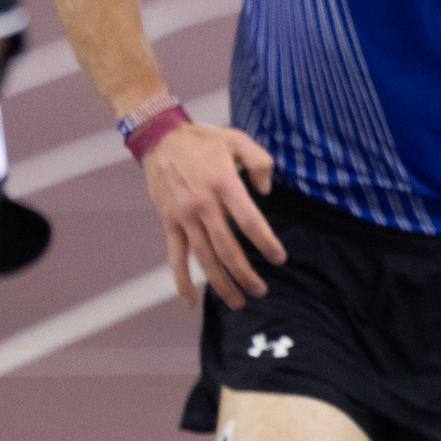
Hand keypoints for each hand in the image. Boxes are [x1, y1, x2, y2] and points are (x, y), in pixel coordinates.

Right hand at [141, 123, 285, 308]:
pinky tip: (191, 299)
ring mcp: (184, 217)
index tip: (279, 259)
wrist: (161, 139)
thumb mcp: (239, 140)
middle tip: (261, 291)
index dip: (266, 243)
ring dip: (220, 283)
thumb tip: (266, 191)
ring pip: (204, 258)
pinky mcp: (169, 223)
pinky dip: (181, 280)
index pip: (249, 222)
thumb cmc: (205, 141)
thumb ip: (260, 162)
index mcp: (225, 185)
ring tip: (238, 301)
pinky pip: (175, 256)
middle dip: (245, 274)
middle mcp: (203, 205)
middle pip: (227, 248)